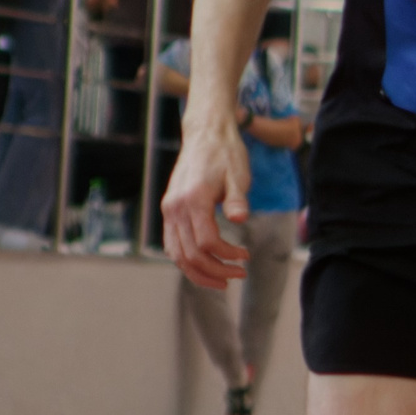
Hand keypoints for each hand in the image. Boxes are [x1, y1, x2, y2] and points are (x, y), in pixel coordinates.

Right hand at [162, 113, 251, 289]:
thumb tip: (241, 217)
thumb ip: (237, 198)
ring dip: (199, 272)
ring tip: (223, 280)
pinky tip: (206, 265)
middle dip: (215, 271)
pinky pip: (172, 244)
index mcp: (193, 199)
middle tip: (240, 275)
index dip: (227, 255)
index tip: (246, 256)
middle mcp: (175, 208)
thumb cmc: (226, 153)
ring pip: (176, 254)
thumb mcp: (238, 174)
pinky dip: (186, 260)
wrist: (205, 134)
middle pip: (190, 255)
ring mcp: (169, 210)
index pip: (206, 242)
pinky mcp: (169, 210)